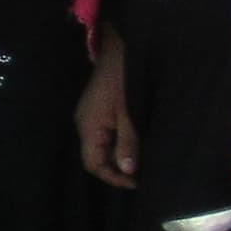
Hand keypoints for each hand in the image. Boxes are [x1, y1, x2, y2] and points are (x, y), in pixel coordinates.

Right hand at [74, 47, 138, 188]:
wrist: (118, 48)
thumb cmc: (123, 79)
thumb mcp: (129, 113)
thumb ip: (128, 143)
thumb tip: (127, 171)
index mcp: (89, 127)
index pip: (93, 164)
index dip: (112, 177)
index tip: (137, 182)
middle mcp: (85, 124)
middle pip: (96, 156)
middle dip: (118, 167)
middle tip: (145, 171)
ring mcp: (90, 115)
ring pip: (102, 145)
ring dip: (120, 154)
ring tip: (143, 157)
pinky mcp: (98, 108)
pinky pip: (106, 133)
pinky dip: (120, 141)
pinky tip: (136, 140)